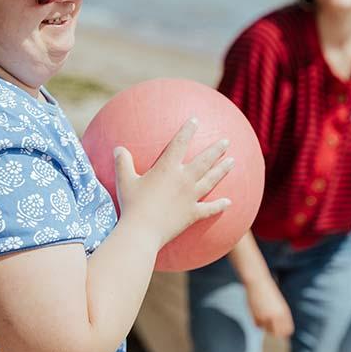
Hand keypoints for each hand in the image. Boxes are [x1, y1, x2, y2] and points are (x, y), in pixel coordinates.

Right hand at [113, 118, 233, 247]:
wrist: (142, 231)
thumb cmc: (132, 204)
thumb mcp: (124, 180)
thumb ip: (122, 162)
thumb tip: (117, 148)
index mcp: (167, 168)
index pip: (180, 143)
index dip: (188, 130)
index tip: (195, 120)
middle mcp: (184, 180)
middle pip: (204, 160)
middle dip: (216, 149)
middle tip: (226, 140)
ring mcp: (191, 197)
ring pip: (211, 180)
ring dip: (222, 170)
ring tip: (232, 161)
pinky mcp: (192, 214)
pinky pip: (209, 209)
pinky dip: (219, 205)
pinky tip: (229, 202)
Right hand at [245, 275, 293, 337]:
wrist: (258, 282)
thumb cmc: (268, 290)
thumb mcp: (279, 303)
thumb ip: (281, 315)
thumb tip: (280, 327)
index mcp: (284, 312)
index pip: (288, 330)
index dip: (285, 332)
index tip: (281, 330)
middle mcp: (277, 316)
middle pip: (278, 334)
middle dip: (275, 332)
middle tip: (271, 326)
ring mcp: (266, 317)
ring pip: (267, 330)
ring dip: (266, 326)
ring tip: (264, 316)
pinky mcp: (256, 316)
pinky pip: (258, 325)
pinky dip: (258, 322)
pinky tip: (257, 312)